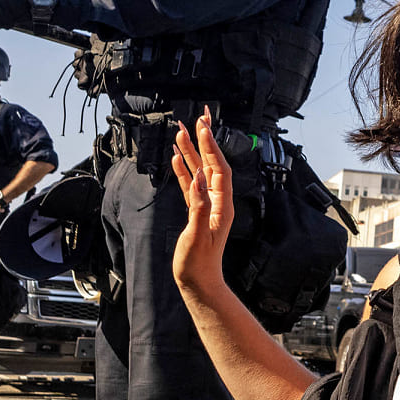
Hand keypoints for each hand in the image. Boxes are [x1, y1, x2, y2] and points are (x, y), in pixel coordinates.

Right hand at [172, 108, 233, 297]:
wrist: (198, 282)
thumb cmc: (198, 263)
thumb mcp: (198, 235)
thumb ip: (199, 206)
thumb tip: (199, 180)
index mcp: (222, 204)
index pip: (218, 168)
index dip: (211, 147)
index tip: (202, 127)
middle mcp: (218, 201)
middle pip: (212, 163)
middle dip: (204, 140)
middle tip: (198, 117)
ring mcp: (207, 204)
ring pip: (198, 171)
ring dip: (191, 151)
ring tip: (181, 131)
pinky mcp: (196, 210)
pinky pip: (190, 184)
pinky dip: (183, 169)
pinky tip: (177, 157)